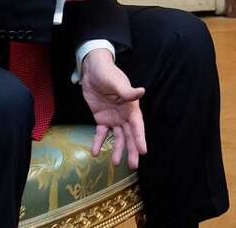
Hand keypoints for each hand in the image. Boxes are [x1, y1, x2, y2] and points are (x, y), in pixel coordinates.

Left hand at [80, 49, 146, 168]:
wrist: (92, 70)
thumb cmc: (107, 73)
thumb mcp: (116, 82)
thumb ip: (126, 91)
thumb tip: (141, 92)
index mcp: (131, 107)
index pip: (137, 126)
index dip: (140, 138)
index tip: (143, 151)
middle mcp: (124, 115)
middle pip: (129, 135)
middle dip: (132, 150)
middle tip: (133, 165)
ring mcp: (113, 118)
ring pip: (117, 137)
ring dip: (117, 150)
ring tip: (114, 163)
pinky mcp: (101, 118)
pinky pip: (101, 133)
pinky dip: (98, 142)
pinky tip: (94, 152)